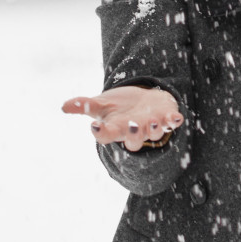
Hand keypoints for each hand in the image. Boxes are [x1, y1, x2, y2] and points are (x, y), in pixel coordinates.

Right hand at [62, 87, 183, 151]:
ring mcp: (151, 127)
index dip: (101, 132)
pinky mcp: (166, 118)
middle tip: (132, 124)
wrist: (145, 100)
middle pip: (133, 141)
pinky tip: (177, 118)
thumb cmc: (121, 106)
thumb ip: (84, 105)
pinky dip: (174, 122)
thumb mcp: (102, 104)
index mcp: (116, 129)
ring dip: (155, 130)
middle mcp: (134, 131)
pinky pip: (171, 124)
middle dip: (134, 135)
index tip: (94, 126)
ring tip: (154, 121)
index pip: (107, 136)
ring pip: (154, 134)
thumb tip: (63, 106)